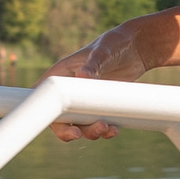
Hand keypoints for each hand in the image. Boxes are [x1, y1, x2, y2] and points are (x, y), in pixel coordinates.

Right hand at [46, 24, 143, 141]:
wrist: (138, 49)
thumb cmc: (114, 44)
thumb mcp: (102, 51)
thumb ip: (93, 64)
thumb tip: (82, 76)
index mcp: (62, 74)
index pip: (41, 94)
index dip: (41, 111)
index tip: (53, 121)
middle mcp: (70, 90)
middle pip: (59, 118)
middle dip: (67, 131)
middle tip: (78, 134)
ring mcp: (85, 101)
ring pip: (80, 125)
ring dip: (90, 132)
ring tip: (106, 127)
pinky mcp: (101, 107)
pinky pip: (97, 125)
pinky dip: (105, 131)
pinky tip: (114, 129)